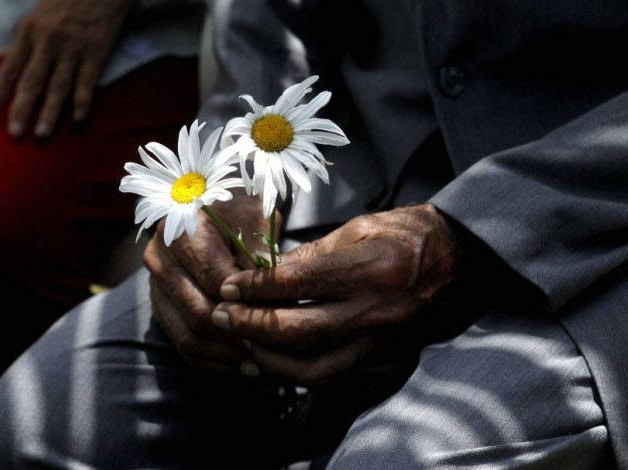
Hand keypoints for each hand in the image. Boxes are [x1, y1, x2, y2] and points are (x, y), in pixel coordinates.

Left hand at [0, 0, 133, 137]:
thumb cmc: (64, 4)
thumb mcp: (35, 18)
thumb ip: (19, 43)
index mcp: (29, 33)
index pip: (10, 67)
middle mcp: (48, 43)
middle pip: (32, 81)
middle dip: (22, 108)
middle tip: (16, 133)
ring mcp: (72, 50)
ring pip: (58, 86)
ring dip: (50, 112)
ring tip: (42, 133)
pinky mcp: (95, 53)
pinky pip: (87, 81)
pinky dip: (83, 100)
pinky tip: (78, 118)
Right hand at [144, 189, 279, 373]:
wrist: (203, 196)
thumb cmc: (235, 201)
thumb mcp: (253, 215)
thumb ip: (261, 253)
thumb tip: (277, 299)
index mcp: (181, 232)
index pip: (217, 283)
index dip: (251, 305)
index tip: (284, 318)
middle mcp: (160, 260)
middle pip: (200, 314)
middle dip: (240, 336)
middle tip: (276, 349)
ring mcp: (155, 286)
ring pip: (188, 336)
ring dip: (226, 356)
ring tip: (261, 363)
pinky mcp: (161, 305)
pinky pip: (182, 344)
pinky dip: (211, 361)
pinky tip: (241, 365)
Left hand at [212, 204, 460, 385]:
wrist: (459, 259)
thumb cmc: (408, 233)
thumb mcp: (360, 226)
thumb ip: (312, 253)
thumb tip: (267, 275)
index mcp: (371, 267)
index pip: (297, 282)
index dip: (255, 287)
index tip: (228, 285)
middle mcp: (376, 309)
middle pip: (298, 330)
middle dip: (250, 324)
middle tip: (220, 315)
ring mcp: (380, 336)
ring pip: (312, 366)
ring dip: (267, 357)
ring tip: (238, 340)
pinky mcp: (379, 351)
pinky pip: (329, 373)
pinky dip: (292, 372)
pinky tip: (266, 361)